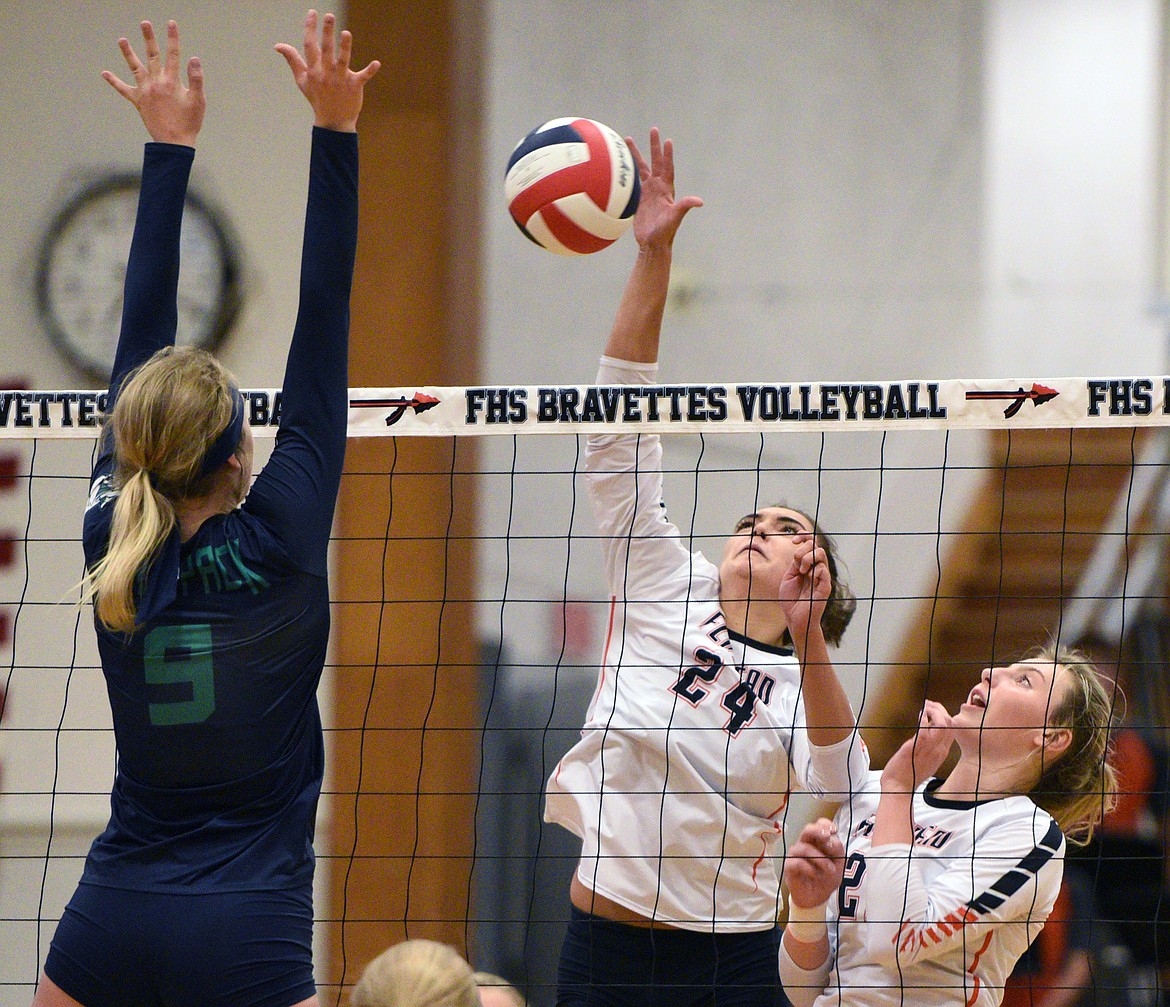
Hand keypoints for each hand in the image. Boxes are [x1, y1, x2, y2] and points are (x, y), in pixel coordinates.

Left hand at [102, 20, 204, 145]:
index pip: (173, 54)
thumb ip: (196, 79)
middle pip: (152, 55)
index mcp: (171, 81)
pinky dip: (114, 81)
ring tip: (121, 40)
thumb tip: (195, 59)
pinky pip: (123, 90)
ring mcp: (145, 91)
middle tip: (144, 23)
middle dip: (149, 38)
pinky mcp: (138, 101)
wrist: (173, 142)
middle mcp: (155, 82)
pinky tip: (104, 73)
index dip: (173, 38)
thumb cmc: (188, 123)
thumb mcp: (198, 101)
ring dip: (127, 53)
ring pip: (134, 67)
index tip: (170, 24)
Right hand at [275, 9, 380, 131]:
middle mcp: (326, 74)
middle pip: (326, 50)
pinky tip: (377, 63)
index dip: (310, 28)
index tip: (312, 12)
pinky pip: (363, 77)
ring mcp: (341, 80)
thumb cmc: (317, 98)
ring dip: (345, 47)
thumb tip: (278, 45)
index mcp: (313, 71)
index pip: (309, 46)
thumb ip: (292, 60)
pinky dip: (370, 70)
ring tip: (346, 33)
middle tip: (329, 16)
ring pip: (343, 61)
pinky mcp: (354, 86)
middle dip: (326, 33)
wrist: (333, 122)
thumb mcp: (302, 80)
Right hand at [626, 128, 703, 251]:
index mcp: (667, 190)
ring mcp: (648, 193)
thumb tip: (699, 201)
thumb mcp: (675, 218)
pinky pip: (632, 181)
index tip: (667, 141)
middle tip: (653, 130)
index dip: (667, 155)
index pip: (667, 168)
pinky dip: (628, 171)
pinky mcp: (639, 199)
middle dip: (654, 146)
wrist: (653, 245)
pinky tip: (621, 163)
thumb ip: (685, 207)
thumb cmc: (665, 233)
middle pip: (655, 162)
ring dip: (636, 155)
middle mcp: (658, 188)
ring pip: (642, 169)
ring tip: (628, 140)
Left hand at [777, 535, 829, 641]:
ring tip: (802, 571)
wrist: (794, 618)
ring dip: (807, 558)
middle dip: (803, 549)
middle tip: (796, 563)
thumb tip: (800, 548)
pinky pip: (823, 570)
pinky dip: (814, 570)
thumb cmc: (791, 599)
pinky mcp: (825, 586)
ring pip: (820, 554)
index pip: (811, 544)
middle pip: (816, 546)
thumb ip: (795, 563)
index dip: (804, 536)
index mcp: (807, 565)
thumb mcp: (789, 576)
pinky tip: (809, 577)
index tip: (794, 538)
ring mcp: (822, 577)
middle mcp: (816, 569)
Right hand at [784, 818, 844, 908]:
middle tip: (826, 837)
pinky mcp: (789, 866)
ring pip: (804, 847)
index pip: (819, 825)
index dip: (825, 824)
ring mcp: (796, 855)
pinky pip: (797, 862)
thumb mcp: (839, 865)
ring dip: (820, 859)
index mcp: (819, 841)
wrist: (816, 898)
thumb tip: (831, 839)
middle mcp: (806, 844)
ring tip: (829, 870)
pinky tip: (814, 874)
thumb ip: (837, 850)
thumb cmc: (826, 878)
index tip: (833, 830)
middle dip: (818, 831)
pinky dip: (808, 868)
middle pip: (807, 830)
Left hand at [881, 700, 953, 793]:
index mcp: (942, 753)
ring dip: (934, 710)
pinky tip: (919, 713)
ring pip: (943, 722)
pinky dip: (924, 716)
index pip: (952, 730)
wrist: (898, 788)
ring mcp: (930, 748)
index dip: (945, 716)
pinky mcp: (917, 745)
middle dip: (940, 709)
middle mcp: (939, 750)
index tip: (935, 710)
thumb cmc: (908, 774)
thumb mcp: (925, 760)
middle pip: (951, 723)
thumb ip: (929, 746)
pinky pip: (926, 726)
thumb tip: (926, 729)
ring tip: (925, 707)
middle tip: (929, 704)